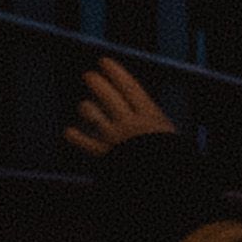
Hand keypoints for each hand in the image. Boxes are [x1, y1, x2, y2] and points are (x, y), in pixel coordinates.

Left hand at [62, 59, 198, 185]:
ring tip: (85, 105)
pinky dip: (76, 137)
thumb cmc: (171, 158)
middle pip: (109, 97)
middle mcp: (129, 123)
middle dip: (97, 83)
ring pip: (93, 115)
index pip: (130, 88)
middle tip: (89, 76)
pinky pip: (84, 142)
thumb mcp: (169, 134)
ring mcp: (114, 138)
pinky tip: (69, 132)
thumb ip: (154, 122)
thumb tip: (145, 111)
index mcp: (150, 117)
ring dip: (87, 108)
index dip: (116, 73)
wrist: (160, 178)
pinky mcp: (103, 154)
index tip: (105, 62)